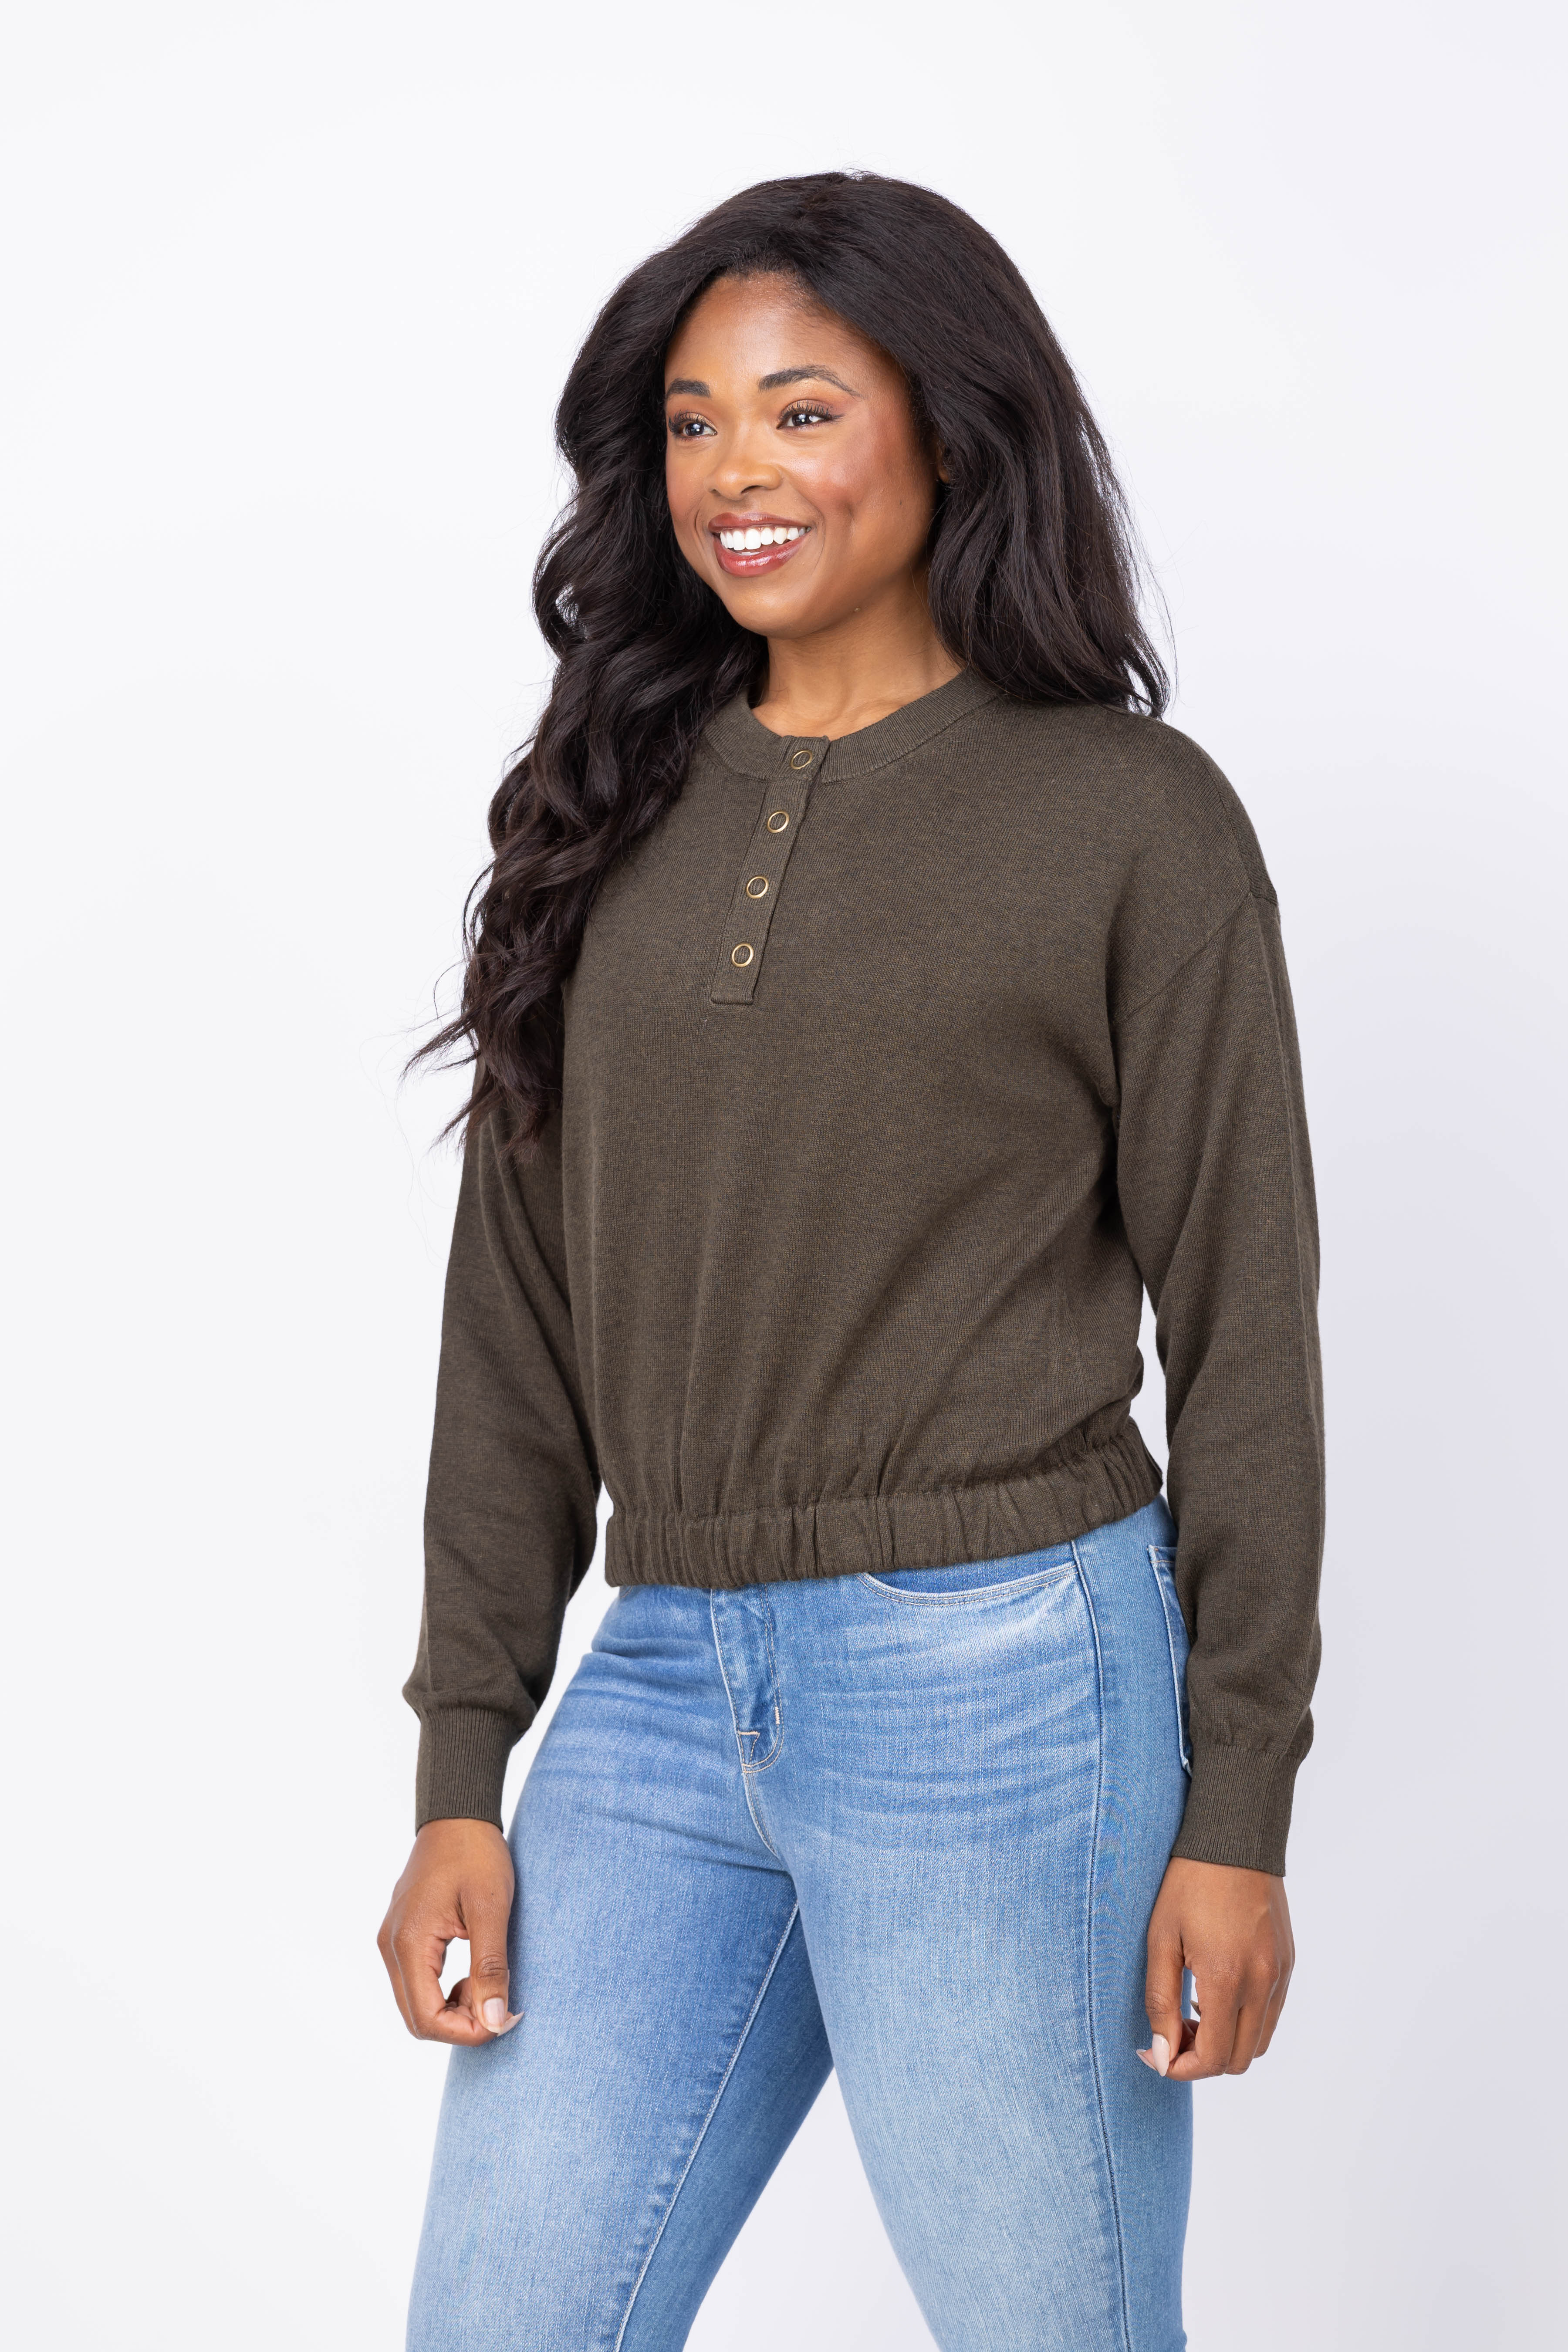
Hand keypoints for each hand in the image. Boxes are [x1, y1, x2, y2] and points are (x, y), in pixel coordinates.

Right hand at [377, 1818, 521, 2044]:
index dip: (466, 2032)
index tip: (503, 2019)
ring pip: (415, 2004)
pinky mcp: (401, 1935)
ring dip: (452, 2009)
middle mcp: (391, 1946)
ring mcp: (392, 1940)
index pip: (426, 2019)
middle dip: (460, 2024)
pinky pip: (417, 1982)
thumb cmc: (476, 1854)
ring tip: (489, 1987)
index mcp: (409, 1942)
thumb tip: (494, 2021)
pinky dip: (444, 1991)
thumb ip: (490, 1966)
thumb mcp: (491, 1908)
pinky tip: (473, 1974)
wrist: (457, 1814)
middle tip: (500, 2006)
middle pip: (416, 2018)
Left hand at [1139, 1857, 1293, 2079]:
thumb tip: (1162, 2054)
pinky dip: (1245, 2021)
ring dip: (1226, 2042)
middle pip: (1239, 2060)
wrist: (1233, 1838)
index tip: (1155, 2054)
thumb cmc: (1188, 1884)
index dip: (1181, 2068)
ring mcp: (1279, 1974)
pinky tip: (1215, 1992)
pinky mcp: (1288, 1962)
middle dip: (1202, 2060)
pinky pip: (1271, 2013)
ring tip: (1191, 2011)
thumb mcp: (1160, 1939)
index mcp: (1226, 1979)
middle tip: (1171, 2031)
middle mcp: (1261, 1983)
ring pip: (1260, 2042)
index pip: (1212, 2058)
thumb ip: (1160, 2001)